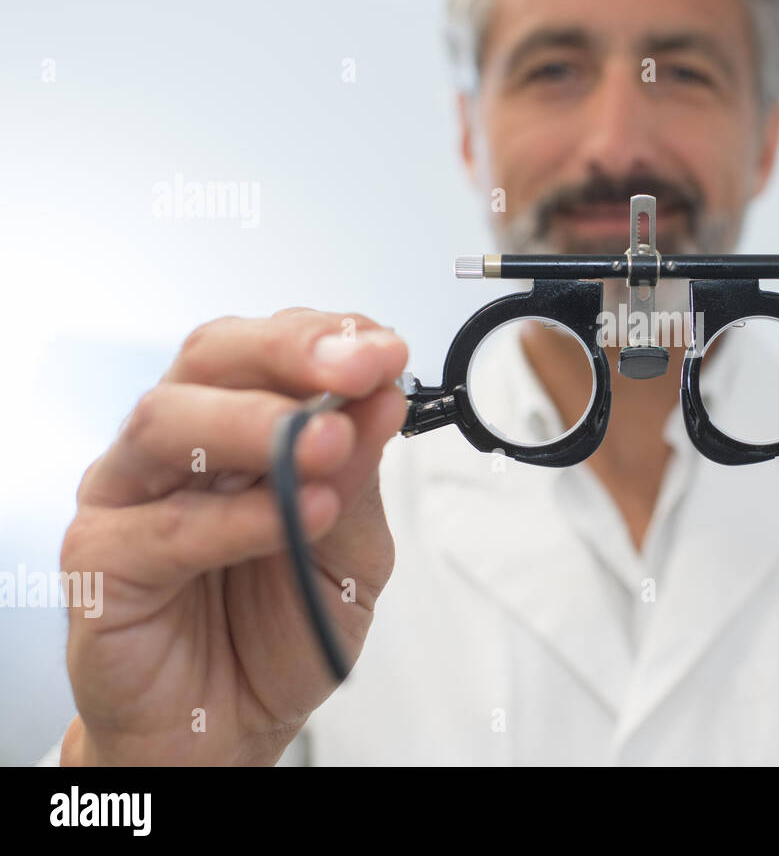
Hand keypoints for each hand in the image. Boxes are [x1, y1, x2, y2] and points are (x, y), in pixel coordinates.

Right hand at [59, 309, 408, 764]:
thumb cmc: (281, 629)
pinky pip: (160, 528)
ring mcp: (129, 499)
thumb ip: (358, 475)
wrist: (231, 730)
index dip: (328, 337)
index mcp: (237, 427)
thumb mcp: (353, 549)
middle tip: (358, 369)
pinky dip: (236, 518)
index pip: (269, 349)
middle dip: (291, 352)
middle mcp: (178, 449)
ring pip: (167, 422)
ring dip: (258, 424)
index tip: (387, 350)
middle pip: (210, 359)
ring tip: (327, 445)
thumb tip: (382, 399)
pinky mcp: (101, 564)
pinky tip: (296, 516)